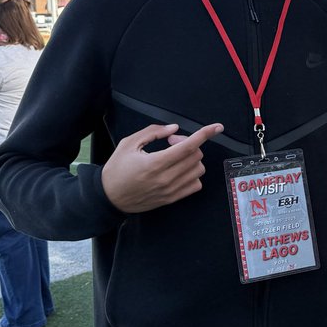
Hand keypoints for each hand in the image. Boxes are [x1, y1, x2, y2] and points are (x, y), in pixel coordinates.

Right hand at [101, 121, 223, 212]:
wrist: (109, 197)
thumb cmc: (117, 169)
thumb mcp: (129, 144)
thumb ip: (153, 132)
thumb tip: (174, 128)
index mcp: (156, 162)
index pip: (189, 146)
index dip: (205, 134)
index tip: (217, 127)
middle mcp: (166, 178)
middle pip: (195, 156)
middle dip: (188, 143)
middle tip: (171, 142)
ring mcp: (171, 190)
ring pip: (198, 170)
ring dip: (191, 159)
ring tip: (174, 157)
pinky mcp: (172, 199)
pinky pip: (196, 185)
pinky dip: (192, 174)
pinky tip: (179, 170)